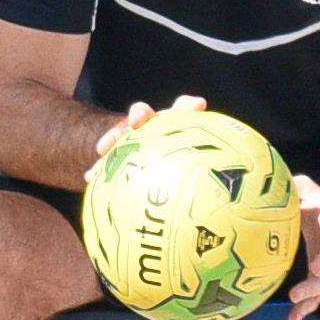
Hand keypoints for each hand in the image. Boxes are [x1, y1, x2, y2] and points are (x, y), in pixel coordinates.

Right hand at [84, 94, 207, 181]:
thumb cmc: (177, 177)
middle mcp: (155, 128)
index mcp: (177, 130)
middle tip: (138, 118)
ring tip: (104, 147)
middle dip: (143, 113)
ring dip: (115, 135)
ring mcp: (134, 137)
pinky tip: (90, 177)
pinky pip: (108, 155)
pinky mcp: (118, 149)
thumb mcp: (191, 178)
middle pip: (150, 116)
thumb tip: (229, 214)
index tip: (196, 104)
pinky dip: (100, 166)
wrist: (143, 166)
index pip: (185, 111)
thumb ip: (205, 188)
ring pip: (123, 132)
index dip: (189, 106)